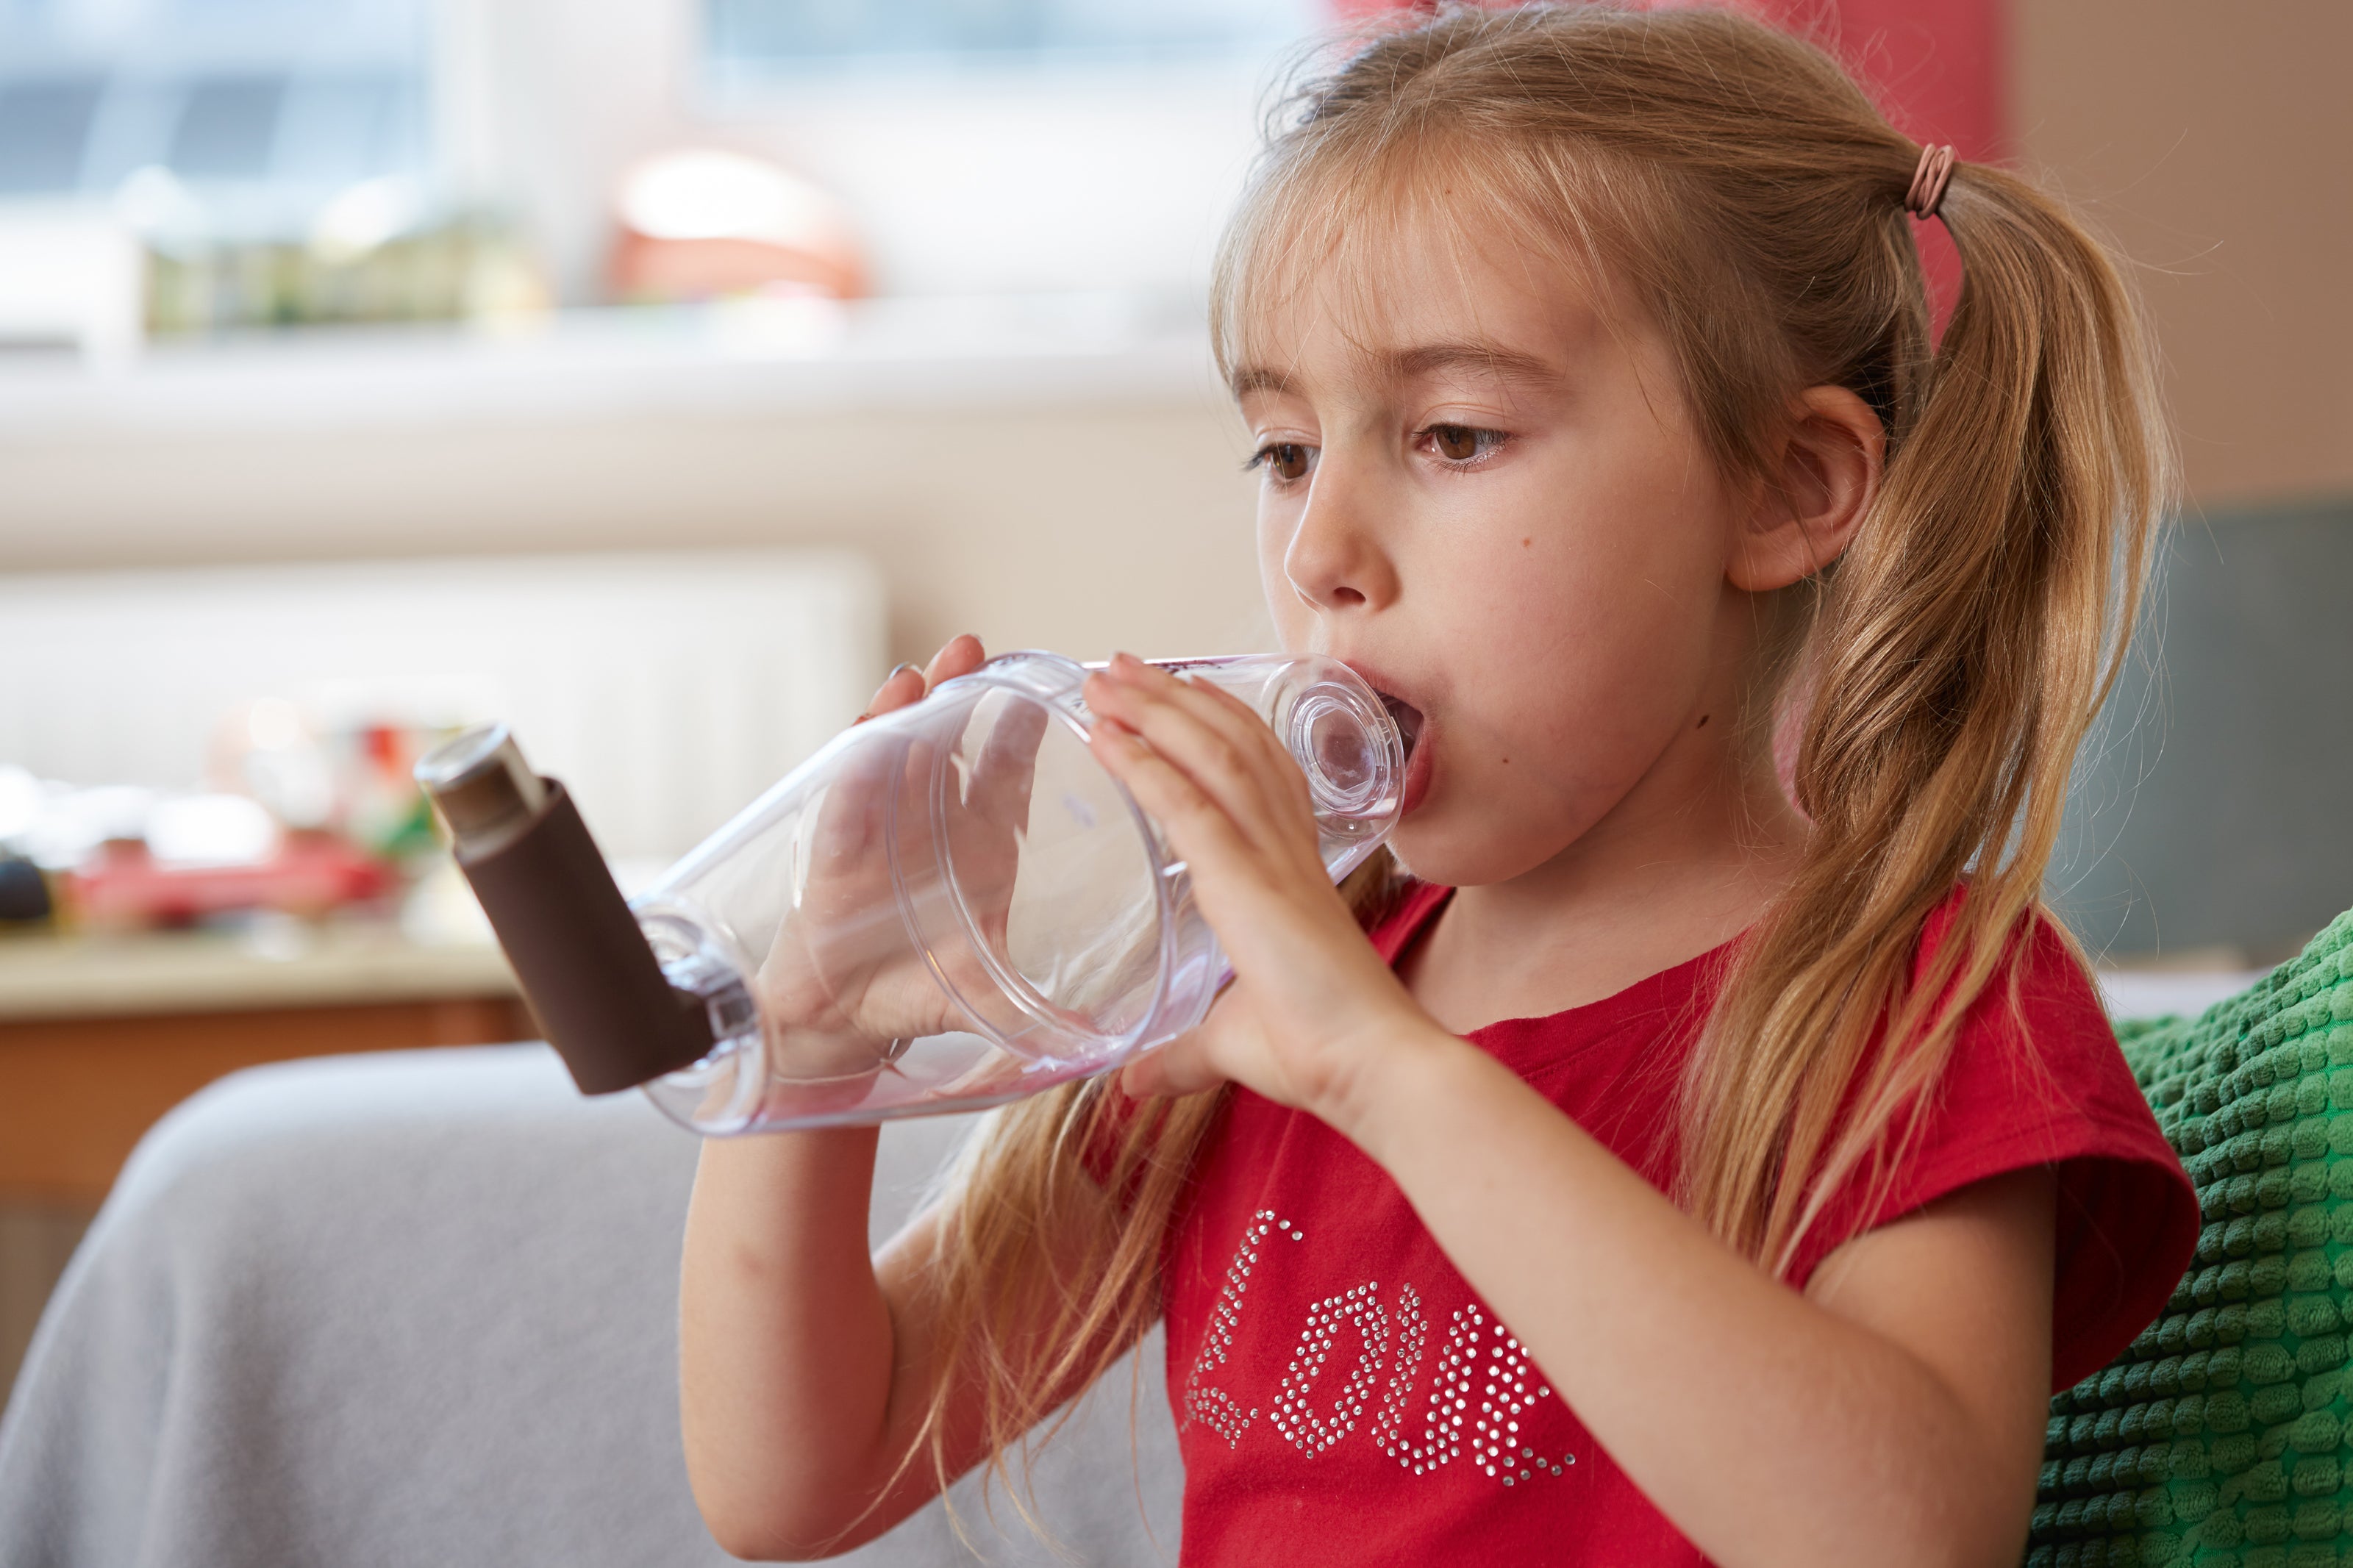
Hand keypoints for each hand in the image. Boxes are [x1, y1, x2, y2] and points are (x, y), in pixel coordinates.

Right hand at [751, 635, 1040, 1093]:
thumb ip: (1043, 1010)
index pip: (1004, 775)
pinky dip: (863, 751)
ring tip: (933, 667)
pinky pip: (849, 787)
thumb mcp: (989, 994)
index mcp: (978, 849)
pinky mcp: (835, 846)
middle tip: (979, 648)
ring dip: (914, 706)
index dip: (1024, 732)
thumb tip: (1106, 1040)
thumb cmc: (910, 995)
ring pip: (898, 748)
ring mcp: (880, 828)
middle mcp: (931, 827)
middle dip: (965, 691)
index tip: (1053, 690)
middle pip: (950, 741)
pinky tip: (879, 721)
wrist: (838, 1026)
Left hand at [1082, 654, 1451, 1125]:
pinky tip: (1106, 734)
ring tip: (1105, 675)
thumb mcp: (1232, 1042)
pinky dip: (1144, 762)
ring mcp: (1270, 858)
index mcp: (1296, 870)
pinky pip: (1188, 804)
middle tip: (1122, 664)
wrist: (1370, 1067)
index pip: (1262, 771)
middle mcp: (1288, 848)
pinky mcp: (1247, 881)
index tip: (1186, 690)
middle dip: (1176, 698)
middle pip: (1232, 744)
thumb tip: (1134, 1084)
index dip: (1223, 722)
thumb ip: (1180, 1055)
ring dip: (1154, 709)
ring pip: (1211, 756)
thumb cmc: (1321, 1054)